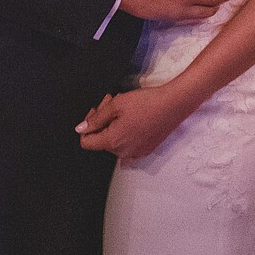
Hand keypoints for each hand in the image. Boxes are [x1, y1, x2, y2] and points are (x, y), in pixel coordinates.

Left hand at [76, 85, 195, 161]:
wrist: (173, 105)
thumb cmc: (147, 103)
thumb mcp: (116, 104)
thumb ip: (95, 119)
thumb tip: (80, 129)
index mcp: (113, 142)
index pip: (86, 143)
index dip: (86, 125)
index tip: (95, 112)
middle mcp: (123, 152)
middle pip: (101, 139)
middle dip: (102, 121)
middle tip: (111, 101)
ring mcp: (135, 153)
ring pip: (115, 141)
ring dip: (114, 125)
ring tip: (124, 108)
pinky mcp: (145, 150)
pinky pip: (127, 143)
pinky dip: (126, 131)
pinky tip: (134, 117)